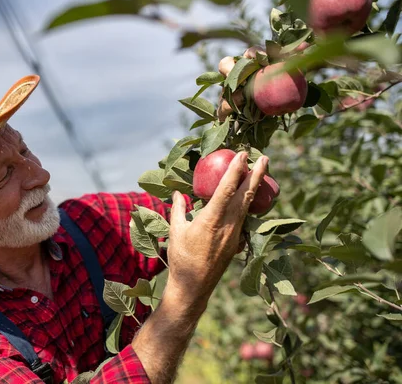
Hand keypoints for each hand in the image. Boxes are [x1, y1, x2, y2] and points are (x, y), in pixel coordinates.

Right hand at [166, 152, 268, 305]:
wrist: (194, 286)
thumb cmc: (181, 258)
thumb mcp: (175, 230)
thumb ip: (178, 209)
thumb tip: (178, 193)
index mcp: (211, 219)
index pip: (227, 188)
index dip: (236, 170)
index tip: (242, 154)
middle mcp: (228, 224)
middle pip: (246, 194)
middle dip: (257, 174)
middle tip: (264, 157)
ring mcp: (235, 234)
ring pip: (248, 206)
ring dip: (255, 187)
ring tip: (260, 173)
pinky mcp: (237, 242)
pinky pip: (245, 218)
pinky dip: (248, 204)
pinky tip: (248, 199)